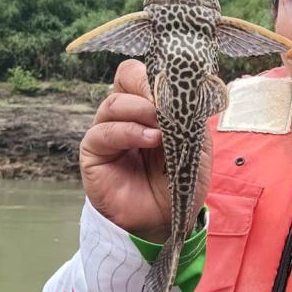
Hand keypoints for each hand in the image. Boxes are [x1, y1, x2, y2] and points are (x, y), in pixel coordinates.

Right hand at [79, 59, 212, 242]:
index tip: (177, 87)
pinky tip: (151, 140)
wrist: (169, 219)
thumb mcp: (196, 145)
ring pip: (113, 102)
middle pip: (125, 76)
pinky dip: (129, 132)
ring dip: (140, 110)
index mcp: (150, 107)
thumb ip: (188, 117)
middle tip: (166, 103)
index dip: (158, 74)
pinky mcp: (94, 154)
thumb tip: (180, 94)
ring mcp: (109, 132)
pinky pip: (103, 132)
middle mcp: (127, 114)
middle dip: (148, 85)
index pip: (143, 72)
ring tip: (161, 129)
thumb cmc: (182, 181)